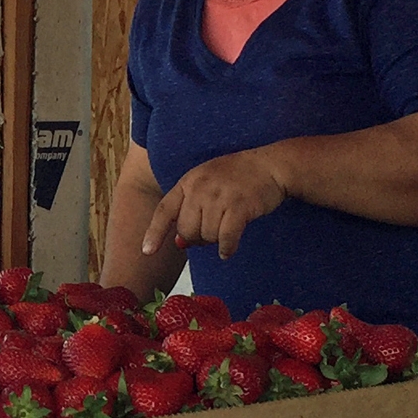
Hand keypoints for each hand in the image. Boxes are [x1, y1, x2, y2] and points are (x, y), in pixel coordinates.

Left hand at [142, 147, 289, 259]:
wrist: (270, 165)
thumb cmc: (237, 177)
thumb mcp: (207, 185)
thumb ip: (190, 209)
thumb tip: (179, 243)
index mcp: (188, 182)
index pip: (164, 211)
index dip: (154, 233)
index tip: (147, 252)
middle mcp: (199, 188)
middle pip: (186, 230)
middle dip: (198, 238)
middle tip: (212, 231)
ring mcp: (219, 196)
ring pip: (207, 236)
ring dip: (216, 240)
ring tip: (227, 227)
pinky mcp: (239, 206)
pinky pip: (226, 238)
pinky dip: (227, 248)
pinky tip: (229, 250)